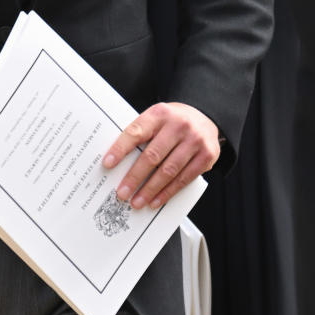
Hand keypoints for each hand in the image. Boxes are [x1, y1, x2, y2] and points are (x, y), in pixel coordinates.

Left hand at [103, 102, 219, 209]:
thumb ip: (141, 133)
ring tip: (137, 201)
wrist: (205, 116)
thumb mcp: (157, 118)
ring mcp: (195, 140)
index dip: (120, 149)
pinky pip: (184, 179)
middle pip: (152, 156)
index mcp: (160, 113)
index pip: (136, 132)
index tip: (107, 164)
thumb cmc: (173, 121)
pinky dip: (168, 192)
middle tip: (122, 192)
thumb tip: (117, 161)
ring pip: (168, 171)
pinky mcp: (207, 156)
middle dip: (134, 177)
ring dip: (150, 190)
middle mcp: (179, 125)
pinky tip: (156, 200)